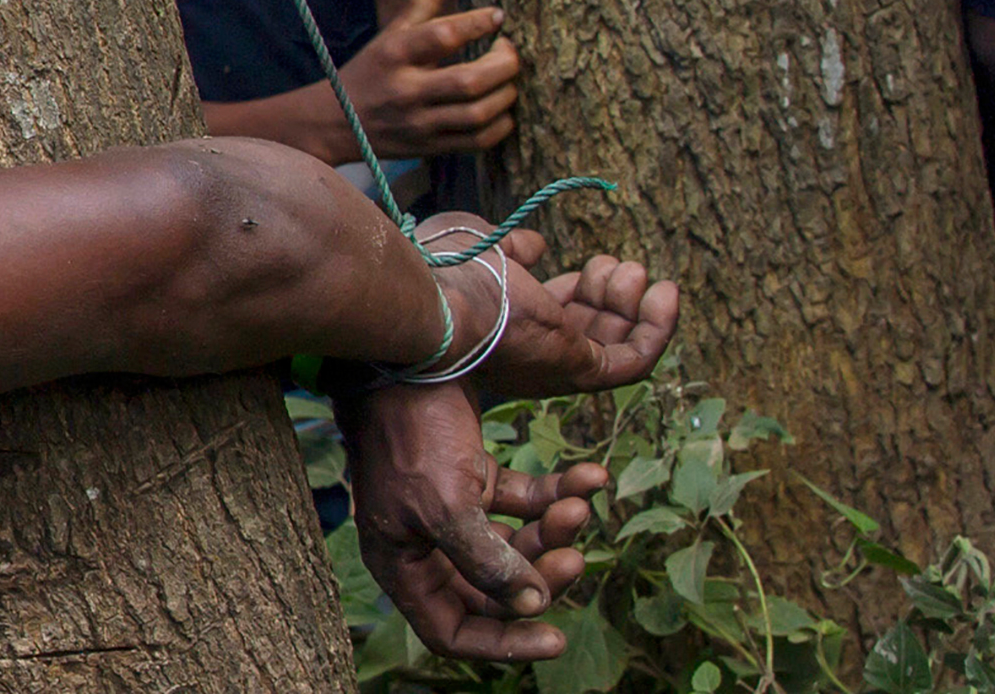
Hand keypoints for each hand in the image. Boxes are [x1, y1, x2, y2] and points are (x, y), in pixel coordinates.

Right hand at [334, 0, 519, 156]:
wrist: (336, 122)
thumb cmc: (372, 69)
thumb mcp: (392, 31)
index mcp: (395, 53)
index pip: (443, 35)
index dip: (478, 22)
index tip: (498, 15)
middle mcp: (407, 90)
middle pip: (469, 81)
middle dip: (502, 64)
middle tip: (508, 49)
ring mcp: (420, 124)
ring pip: (478, 114)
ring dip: (506, 93)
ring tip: (508, 77)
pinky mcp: (431, 149)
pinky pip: (478, 142)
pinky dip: (500, 125)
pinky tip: (501, 107)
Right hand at [345, 382, 610, 658]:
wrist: (411, 351)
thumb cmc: (412, 431)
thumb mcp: (448, 505)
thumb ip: (488, 565)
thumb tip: (533, 607)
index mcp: (404, 563)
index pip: (454, 631)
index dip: (504, 644)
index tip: (555, 638)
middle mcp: (427, 543)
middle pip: (495, 589)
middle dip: (541, 575)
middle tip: (577, 558)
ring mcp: (453, 510)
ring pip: (517, 545)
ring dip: (555, 531)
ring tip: (581, 506)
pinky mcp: (474, 475)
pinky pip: (524, 501)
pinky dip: (557, 495)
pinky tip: (589, 476)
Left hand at [417, 222, 678, 397]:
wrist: (439, 297)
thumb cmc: (446, 268)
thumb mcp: (484, 246)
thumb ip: (516, 249)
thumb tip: (536, 246)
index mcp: (508, 327)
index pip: (558, 316)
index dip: (583, 291)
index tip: (596, 264)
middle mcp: (534, 355)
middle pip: (592, 332)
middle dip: (612, 296)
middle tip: (617, 267)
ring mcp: (556, 368)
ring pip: (616, 345)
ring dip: (636, 306)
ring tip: (633, 272)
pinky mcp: (578, 371)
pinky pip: (635, 361)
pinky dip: (659, 329)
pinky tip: (667, 292)